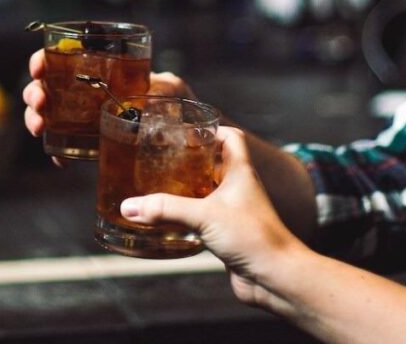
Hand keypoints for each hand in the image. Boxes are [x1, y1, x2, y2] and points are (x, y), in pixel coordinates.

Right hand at [22, 48, 195, 164]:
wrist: (181, 132)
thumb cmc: (173, 100)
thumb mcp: (169, 86)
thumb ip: (164, 85)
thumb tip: (157, 88)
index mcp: (96, 69)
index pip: (60, 59)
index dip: (42, 60)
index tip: (39, 68)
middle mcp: (83, 93)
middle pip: (45, 87)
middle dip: (34, 93)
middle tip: (40, 102)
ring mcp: (81, 119)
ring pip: (45, 115)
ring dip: (35, 118)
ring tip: (39, 127)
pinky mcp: (87, 145)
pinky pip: (63, 147)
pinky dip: (57, 152)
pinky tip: (61, 159)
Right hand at [119, 127, 304, 307]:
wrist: (275, 277)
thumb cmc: (254, 237)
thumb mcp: (204, 216)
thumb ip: (165, 209)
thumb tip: (130, 206)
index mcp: (240, 172)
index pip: (230, 137)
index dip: (211, 129)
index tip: (185, 129)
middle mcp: (238, 188)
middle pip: (214, 164)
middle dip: (190, 159)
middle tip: (163, 157)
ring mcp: (234, 211)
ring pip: (208, 192)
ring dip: (186, 189)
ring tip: (159, 186)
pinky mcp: (227, 234)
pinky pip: (204, 218)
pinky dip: (187, 216)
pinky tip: (167, 221)